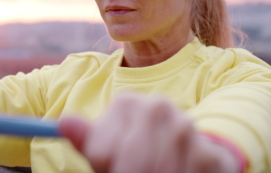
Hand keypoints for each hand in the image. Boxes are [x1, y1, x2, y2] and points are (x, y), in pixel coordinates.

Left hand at [59, 92, 240, 172]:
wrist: (191, 158)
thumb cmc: (142, 155)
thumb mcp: (110, 148)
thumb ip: (89, 139)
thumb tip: (63, 122)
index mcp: (126, 104)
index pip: (100, 153)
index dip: (106, 169)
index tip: (115, 168)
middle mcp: (155, 106)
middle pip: (129, 164)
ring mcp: (184, 125)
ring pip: (158, 172)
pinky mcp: (207, 149)